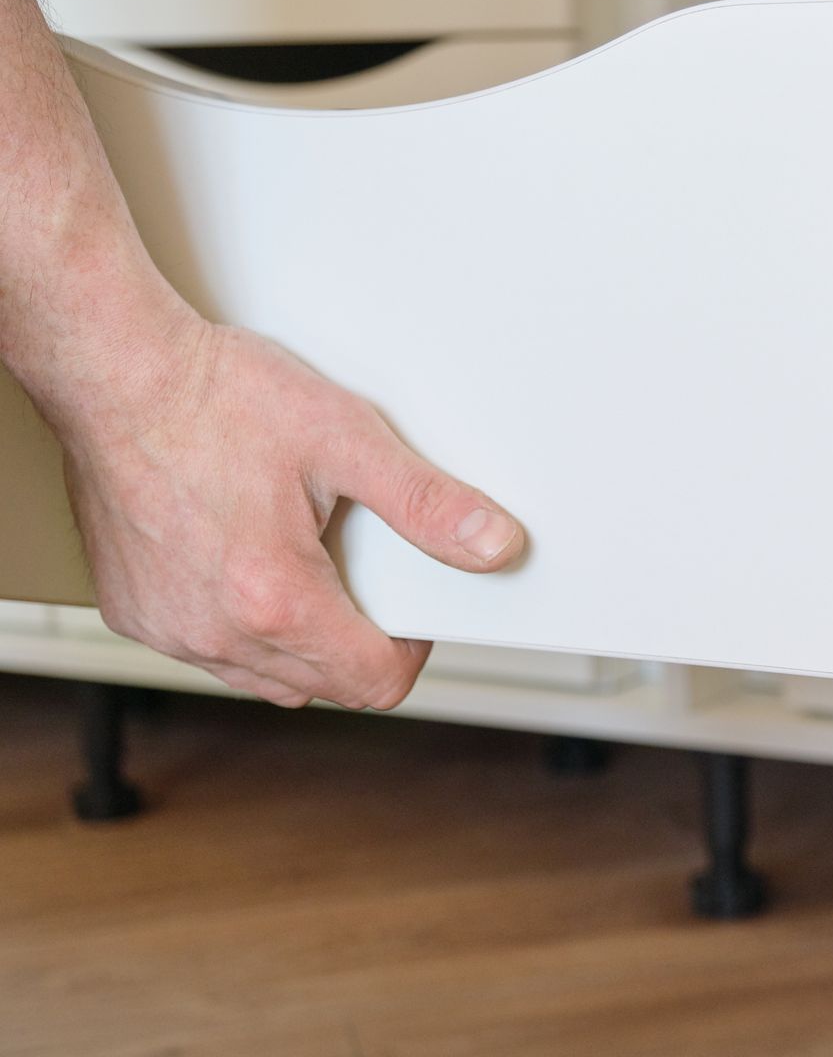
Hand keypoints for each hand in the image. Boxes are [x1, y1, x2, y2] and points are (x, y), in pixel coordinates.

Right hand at [55, 312, 524, 709]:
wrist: (114, 369)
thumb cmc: (215, 396)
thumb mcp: (347, 438)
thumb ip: (428, 503)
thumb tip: (494, 543)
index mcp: (275, 599)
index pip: (374, 682)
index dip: (411, 646)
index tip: (412, 603)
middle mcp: (213, 631)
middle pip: (324, 687)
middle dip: (360, 642)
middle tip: (361, 568)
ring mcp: (166, 627)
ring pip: (266, 678)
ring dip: (303, 640)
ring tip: (306, 560)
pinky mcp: (132, 612)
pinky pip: (210, 652)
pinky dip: (244, 626)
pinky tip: (249, 563)